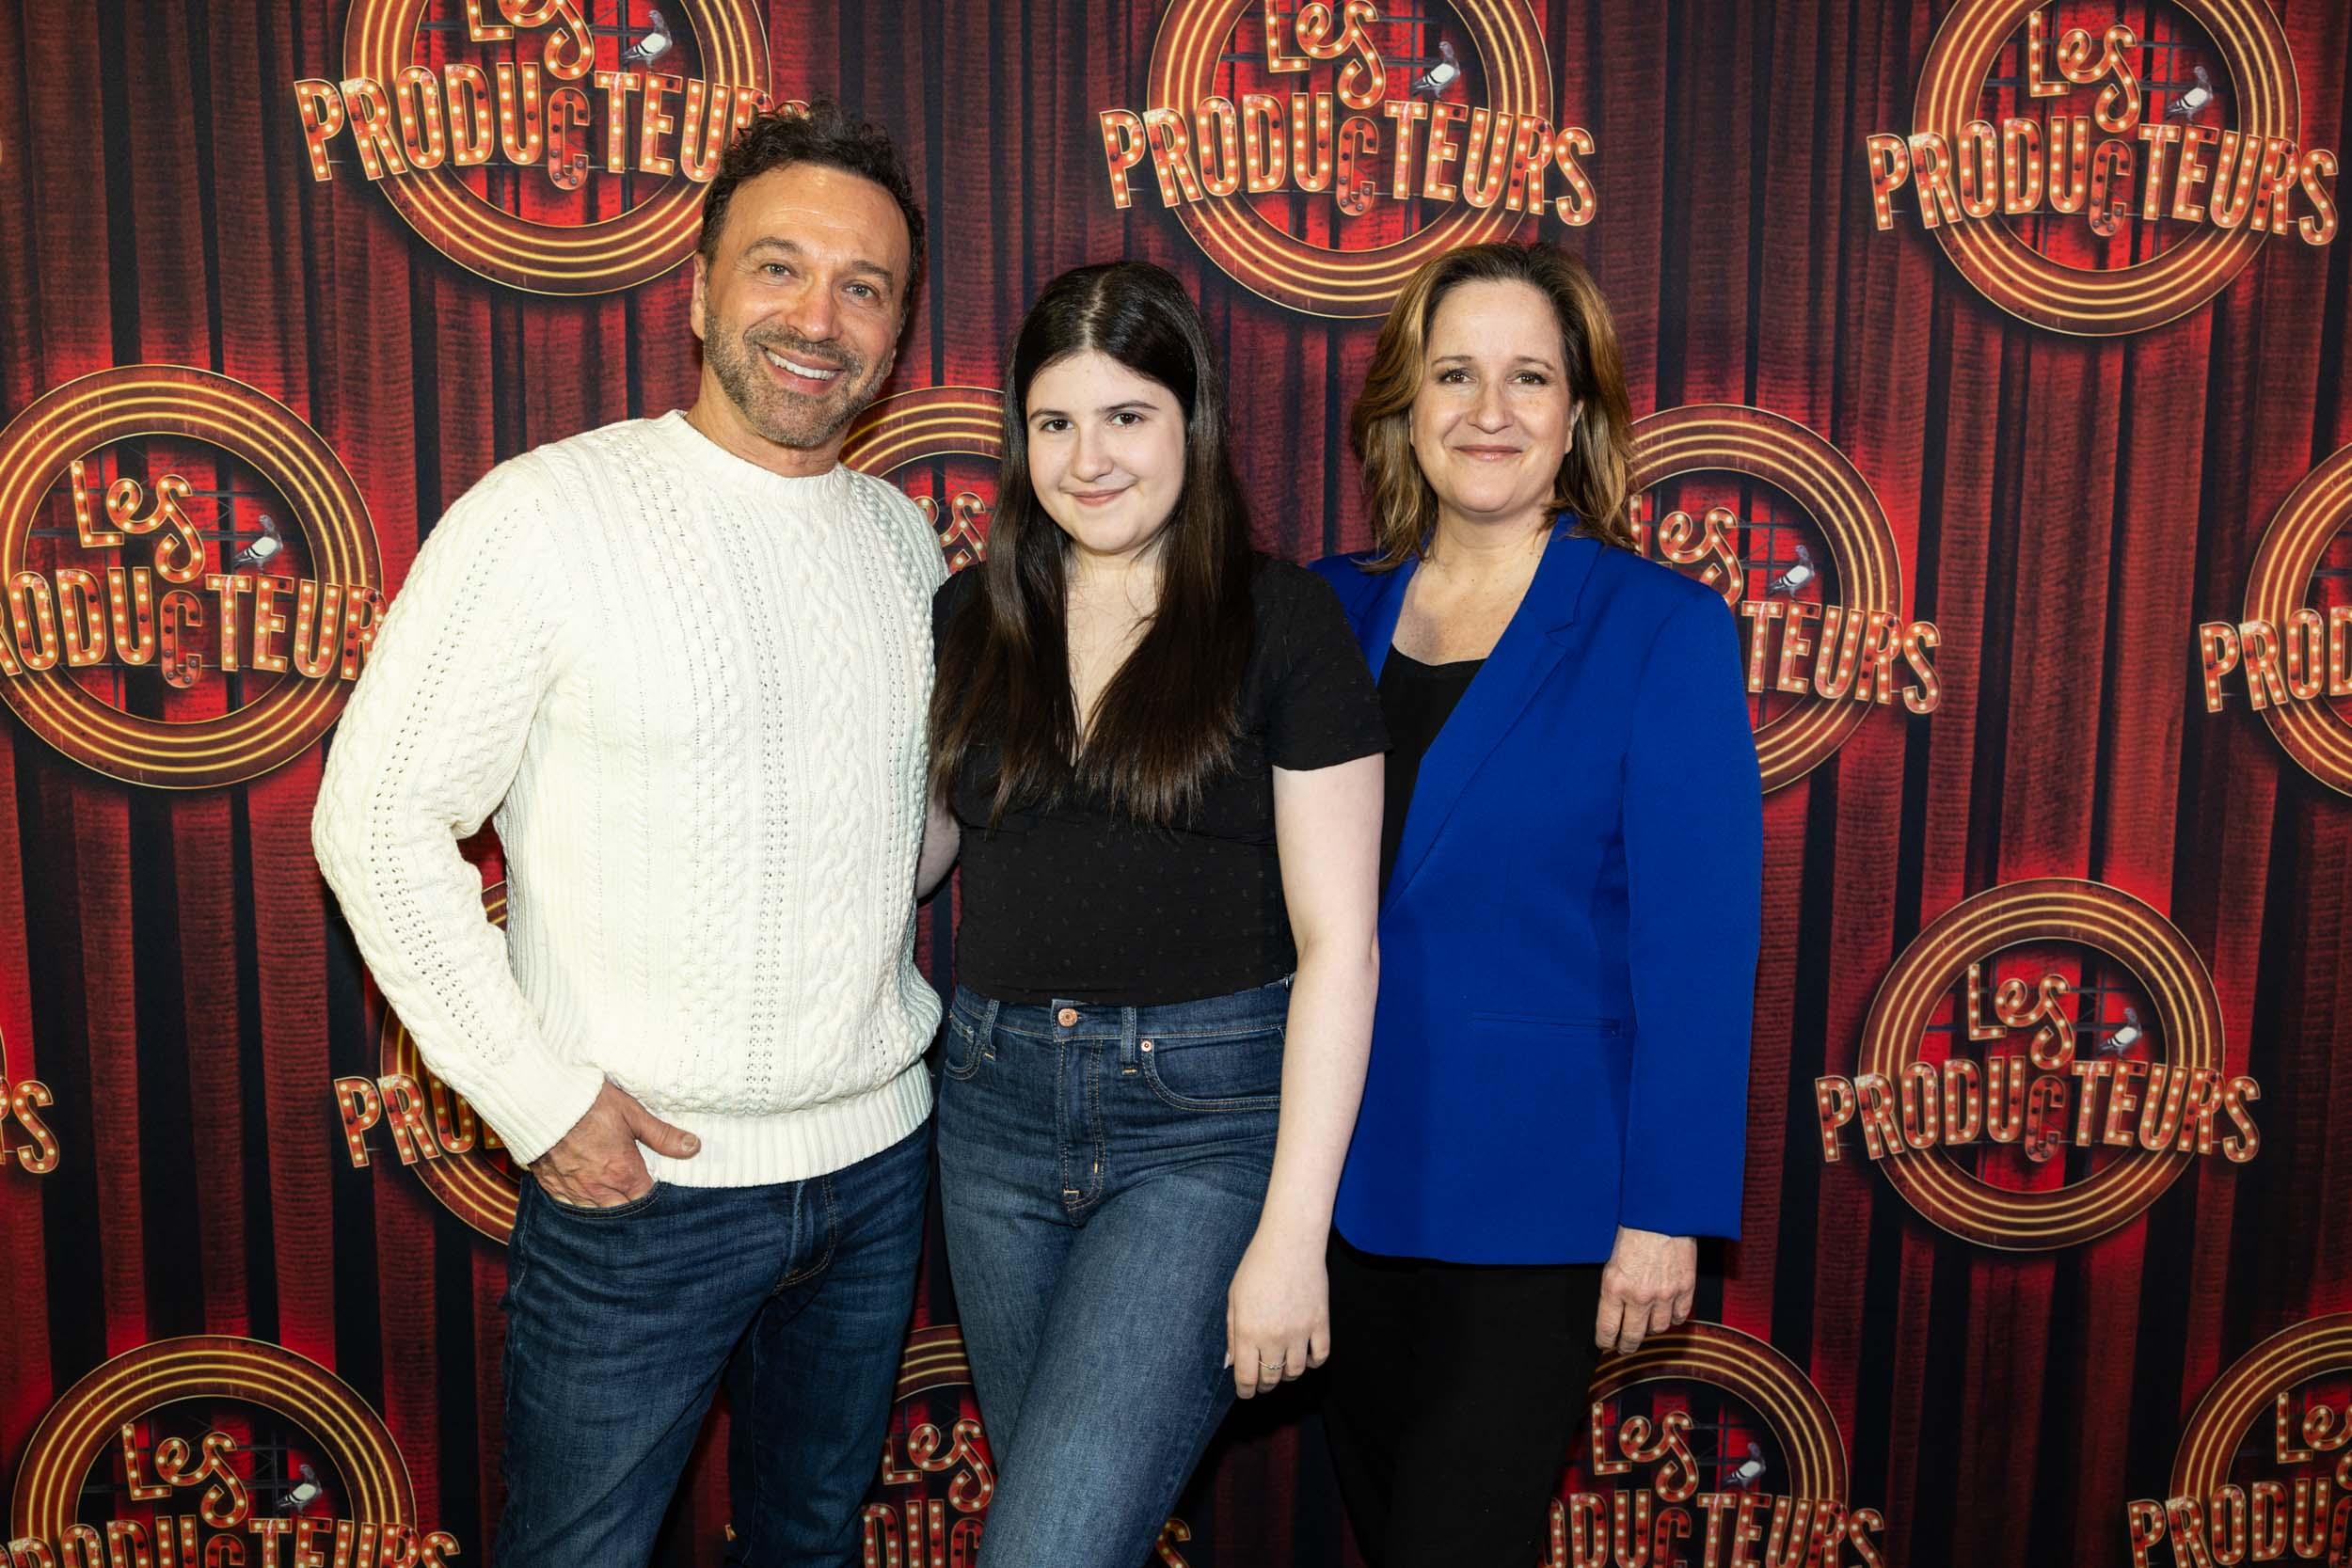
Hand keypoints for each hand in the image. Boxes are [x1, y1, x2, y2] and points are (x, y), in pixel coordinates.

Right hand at [529, 1081, 698, 1207]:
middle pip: (623, 1209)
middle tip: (636, 1187)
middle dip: (632, 1201)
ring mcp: (573, 1189)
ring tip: (614, 1191)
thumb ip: (662, 1135)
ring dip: (607, 1204)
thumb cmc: (588, 1103)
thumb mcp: (631, 1114)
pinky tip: (586, 1190)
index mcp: (623, 1172)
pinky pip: (571, 1204)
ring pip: (596, 1211)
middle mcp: (599, 1188)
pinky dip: (582, 1200)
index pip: (646, 1197)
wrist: (538, 1102)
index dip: (653, 1192)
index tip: (657, 1182)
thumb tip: (693, 1147)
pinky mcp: (552, 1185)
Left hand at [1224, 1224, 1329, 1399]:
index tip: (1245, 1392)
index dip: (1245, 1391)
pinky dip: (1313, 1362)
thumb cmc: (1257, 1265)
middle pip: (1270, 1379)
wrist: (1291, 1243)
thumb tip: (1230, 1362)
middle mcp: (1274, 1337)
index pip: (1246, 1378)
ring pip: (1295, 1372)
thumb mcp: (1234, 1297)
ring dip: (1287, 1375)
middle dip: (1264, 1385)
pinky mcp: (1320, 1324)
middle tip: (1262, 1381)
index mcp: (1248, 1331)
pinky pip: (1320, 1357)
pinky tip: (1305, 1356)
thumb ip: (1231, 1332)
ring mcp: (1300, 1332)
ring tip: (1282, 1368)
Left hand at [1594, 1226, 1695, 1354]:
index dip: (1605, 1341)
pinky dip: (1674, 1318)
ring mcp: (1664, 1294)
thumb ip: (1613, 1286)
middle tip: (1624, 1347)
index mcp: (1614, 1287)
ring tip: (1646, 1326)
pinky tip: (1668, 1314)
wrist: (1662, 1212)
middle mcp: (1639, 1296)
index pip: (1607, 1328)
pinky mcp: (1685, 1288)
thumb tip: (1614, 1309)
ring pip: (1658, 1328)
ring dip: (1651, 1329)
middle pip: (1633, 1336)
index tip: (1605, 1344)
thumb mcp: (1611, 1258)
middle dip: (1626, 1345)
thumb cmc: (1633, 1229)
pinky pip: (1680, 1316)